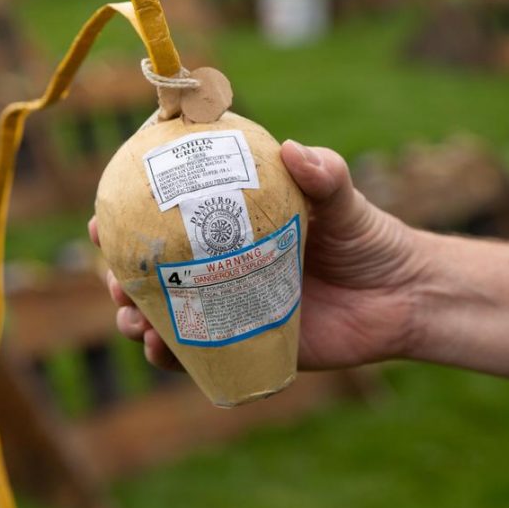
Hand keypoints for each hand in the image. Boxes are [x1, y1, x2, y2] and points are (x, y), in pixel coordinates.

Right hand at [88, 140, 427, 370]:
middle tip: (115, 275)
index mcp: (231, 230)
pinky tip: (161, 351)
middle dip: (121, 276)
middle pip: (155, 273)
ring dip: (137, 319)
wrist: (405, 297)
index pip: (168, 222)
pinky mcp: (248, 348)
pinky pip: (200, 356)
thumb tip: (296, 151)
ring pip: (168, 317)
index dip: (127, 220)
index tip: (103, 214)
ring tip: (132, 318)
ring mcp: (233, 311)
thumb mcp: (343, 201)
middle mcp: (223, 270)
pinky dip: (172, 356)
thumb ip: (325, 175)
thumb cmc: (369, 238)